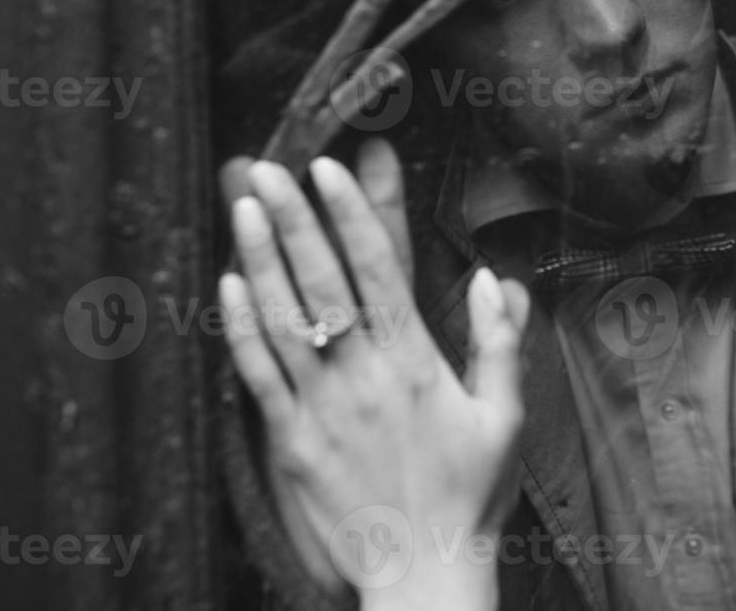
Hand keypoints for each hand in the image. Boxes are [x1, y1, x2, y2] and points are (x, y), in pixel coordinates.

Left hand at [218, 140, 527, 608]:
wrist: (423, 568)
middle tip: (271, 167)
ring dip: (261, 255)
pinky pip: (257, 374)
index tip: (333, 167)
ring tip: (244, 204)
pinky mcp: (290, 441)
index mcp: (417, 362)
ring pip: (283, 317)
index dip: (354, 212)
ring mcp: (322, 406)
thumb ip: (500, 343)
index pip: (380, 269)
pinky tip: (229, 284)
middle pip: (323, 279)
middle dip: (296, 217)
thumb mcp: (506, 416)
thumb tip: (496, 279)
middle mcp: (364, 374)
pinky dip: (241, 326)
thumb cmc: (470, 493)